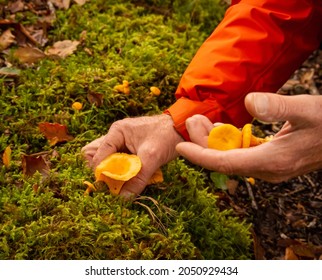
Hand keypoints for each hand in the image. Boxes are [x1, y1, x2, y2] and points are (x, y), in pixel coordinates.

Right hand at [81, 114, 183, 196]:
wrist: (182, 128)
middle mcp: (115, 136)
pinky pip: (118, 163)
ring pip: (106, 161)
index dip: (100, 173)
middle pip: (95, 157)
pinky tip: (130, 178)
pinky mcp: (129, 149)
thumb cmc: (167, 136)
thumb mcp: (152, 157)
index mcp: (117, 132)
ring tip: (120, 183)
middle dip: (102, 172)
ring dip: (112, 173)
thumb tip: (124, 198)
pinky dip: (122, 172)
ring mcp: (121, 142)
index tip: (106, 188)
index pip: (97, 155)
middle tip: (111, 185)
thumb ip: (138, 177)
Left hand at [176, 92, 321, 182]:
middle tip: (191, 119)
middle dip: (203, 142)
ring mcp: (268, 167)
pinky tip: (221, 127)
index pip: (226, 163)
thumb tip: (249, 102)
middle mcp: (267, 169)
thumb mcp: (307, 108)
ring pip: (231, 158)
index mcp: (272, 160)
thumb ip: (278, 107)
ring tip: (200, 120)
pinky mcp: (269, 161)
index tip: (180, 148)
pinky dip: (227, 142)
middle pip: (224, 160)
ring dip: (214, 141)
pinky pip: (240, 155)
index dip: (201, 156)